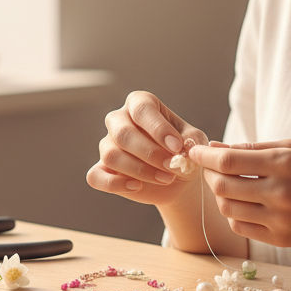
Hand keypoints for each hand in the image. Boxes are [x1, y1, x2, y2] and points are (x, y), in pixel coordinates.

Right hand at [86, 91, 208, 207]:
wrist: (178, 177)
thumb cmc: (184, 151)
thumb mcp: (194, 142)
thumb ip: (189, 142)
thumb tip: (178, 152)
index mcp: (141, 104)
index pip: (142, 109)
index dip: (158, 128)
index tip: (177, 146)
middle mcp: (119, 120)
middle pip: (123, 133)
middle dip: (150, 153)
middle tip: (172, 166)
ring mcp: (107, 144)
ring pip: (111, 155)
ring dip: (140, 170)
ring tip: (166, 178)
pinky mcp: (101, 169)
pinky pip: (96, 176)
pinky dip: (115, 183)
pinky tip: (136, 186)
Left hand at [188, 139, 290, 247]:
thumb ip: (256, 147)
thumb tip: (218, 148)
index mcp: (284, 163)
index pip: (229, 161)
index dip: (205, 156)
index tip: (195, 151)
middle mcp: (280, 192)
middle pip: (223, 185)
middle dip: (208, 174)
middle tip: (209, 167)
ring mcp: (280, 219)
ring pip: (229, 208)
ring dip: (220, 194)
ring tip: (227, 184)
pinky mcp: (282, 239)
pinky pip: (242, 227)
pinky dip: (233, 213)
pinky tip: (240, 202)